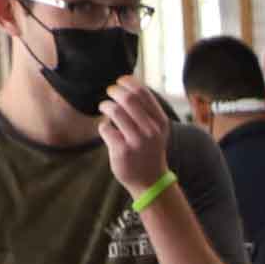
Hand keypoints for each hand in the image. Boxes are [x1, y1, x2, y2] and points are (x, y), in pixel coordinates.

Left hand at [98, 79, 173, 194]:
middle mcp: (151, 130)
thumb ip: (146, 110)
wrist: (150, 181)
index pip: (142, 92)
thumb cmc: (149, 150)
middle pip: (128, 99)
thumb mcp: (156, 130)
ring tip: (104, 107)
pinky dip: (103, 126)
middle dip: (114, 91)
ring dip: (105, 105)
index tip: (119, 82)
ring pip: (115, 111)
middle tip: (109, 93)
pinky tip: (108, 132)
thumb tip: (126, 83)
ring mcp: (137, 141)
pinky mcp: (122, 151)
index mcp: (160, 122)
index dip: (127, 82)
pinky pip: (105, 128)